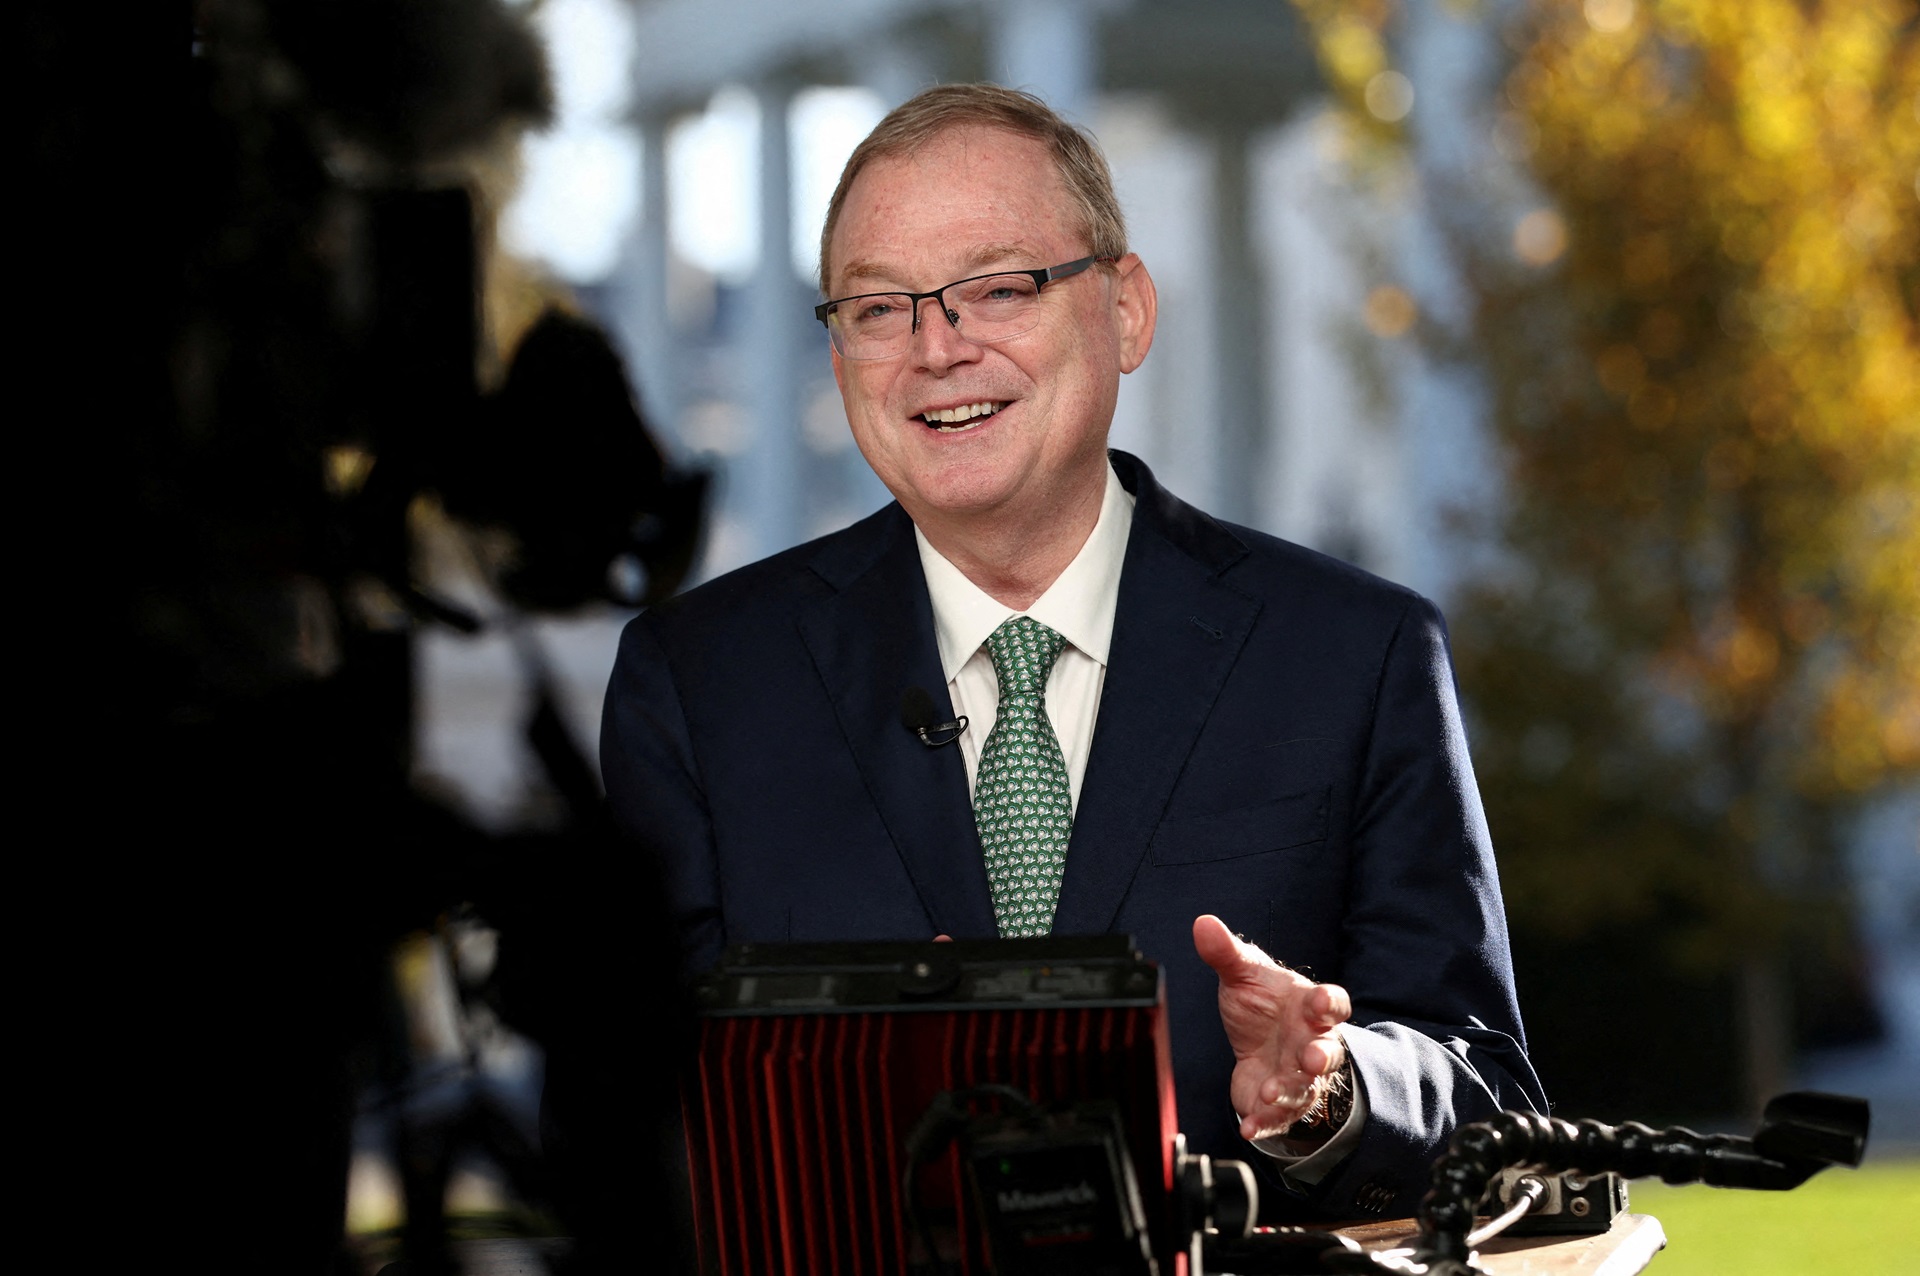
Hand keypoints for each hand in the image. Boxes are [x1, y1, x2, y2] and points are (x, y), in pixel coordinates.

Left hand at [1192, 914, 1351, 1141]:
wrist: (1258, 1040)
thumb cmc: (1263, 1004)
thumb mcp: (1244, 975)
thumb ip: (1227, 952)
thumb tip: (1202, 923)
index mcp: (1310, 1008)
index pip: (1333, 1004)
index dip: (1329, 1002)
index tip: (1319, 1000)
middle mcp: (1312, 1043)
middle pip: (1328, 1052)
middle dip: (1321, 1056)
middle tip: (1310, 1058)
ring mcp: (1298, 1076)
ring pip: (1305, 1088)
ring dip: (1290, 1091)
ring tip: (1270, 1093)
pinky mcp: (1279, 1103)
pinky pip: (1278, 1118)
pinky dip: (1264, 1123)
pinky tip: (1248, 1128)